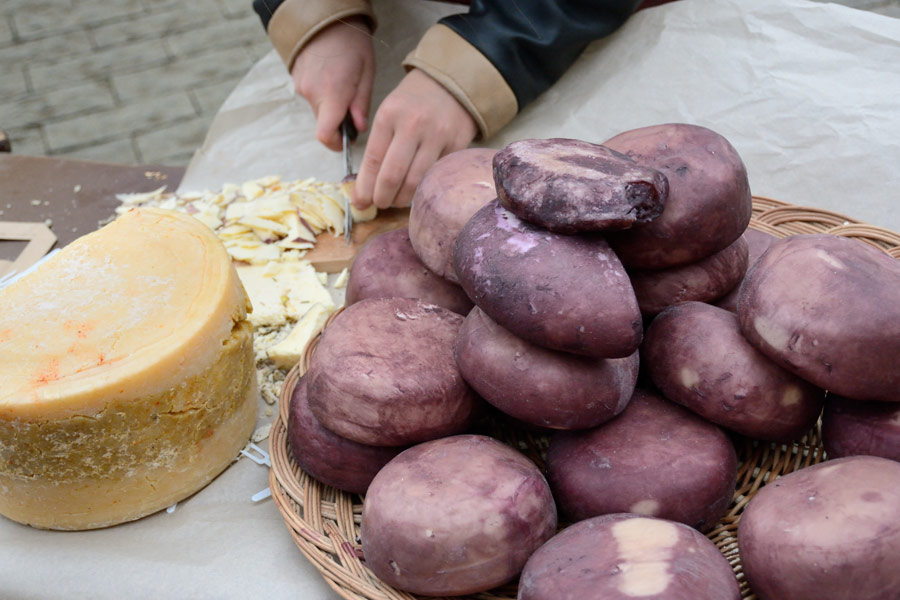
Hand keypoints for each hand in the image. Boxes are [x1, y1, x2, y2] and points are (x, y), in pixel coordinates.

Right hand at [291, 16, 373, 150]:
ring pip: (318, 110)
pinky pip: (311, 97)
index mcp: (333, 94)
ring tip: (344, 85)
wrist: (325, 17)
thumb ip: (362, 104)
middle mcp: (313, 93)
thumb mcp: (367, 72)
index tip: (346, 142)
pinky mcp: (296, 80)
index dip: (336, 144)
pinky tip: (332, 77)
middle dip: (338, 121)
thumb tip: (359, 128)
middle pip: (324, 123)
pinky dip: (322, 94)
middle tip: (353, 106)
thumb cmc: (351, 42)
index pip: (325, 135)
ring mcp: (301, 87)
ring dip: (331, 106)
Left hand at [352, 68, 477, 209]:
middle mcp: (413, 125)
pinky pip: (436, 176)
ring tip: (396, 200)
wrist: (452, 84)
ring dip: (402, 199)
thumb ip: (378, 146)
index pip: (372, 160)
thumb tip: (366, 187)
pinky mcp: (456, 146)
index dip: (365, 187)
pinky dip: (423, 189)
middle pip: (392, 176)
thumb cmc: (414, 102)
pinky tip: (416, 190)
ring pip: (415, 182)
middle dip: (382, 198)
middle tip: (379, 204)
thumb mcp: (389, 113)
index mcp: (389, 115)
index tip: (361, 202)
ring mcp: (437, 136)